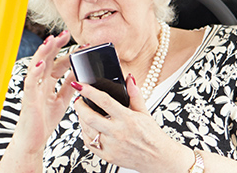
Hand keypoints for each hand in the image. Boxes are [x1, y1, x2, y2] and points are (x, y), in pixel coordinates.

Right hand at [9, 31, 75, 149]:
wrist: (33, 141)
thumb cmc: (44, 121)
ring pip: (37, 67)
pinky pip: (30, 84)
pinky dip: (35, 72)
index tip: (83, 46)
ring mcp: (33, 90)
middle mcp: (39, 84)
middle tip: (66, 33)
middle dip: (55, 46)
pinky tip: (41, 64)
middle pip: (47, 60)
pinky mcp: (29, 100)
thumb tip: (80, 72)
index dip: (69, 54)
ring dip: (44, 53)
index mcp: (48, 84)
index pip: (58, 64)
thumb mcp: (62, 100)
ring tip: (52, 40)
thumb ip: (69, 85)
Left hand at [75, 75, 192, 172]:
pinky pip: (89, 143)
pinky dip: (86, 134)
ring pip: (87, 130)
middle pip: (90, 117)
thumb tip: (130, 80)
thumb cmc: (152, 136)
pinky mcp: (107, 156)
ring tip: (84, 113)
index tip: (81, 85)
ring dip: (82, 120)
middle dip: (80, 106)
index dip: (89, 91)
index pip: (104, 101)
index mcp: (127, 119)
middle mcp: (118, 132)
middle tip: (78, 101)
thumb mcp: (145, 112)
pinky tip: (89, 128)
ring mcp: (111, 145)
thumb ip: (135, 95)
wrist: (157, 157)